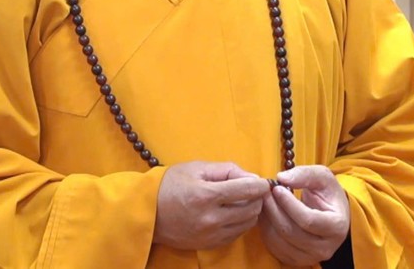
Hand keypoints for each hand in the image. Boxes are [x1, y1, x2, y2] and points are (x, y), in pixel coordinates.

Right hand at [153, 161, 270, 249]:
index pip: (247, 190)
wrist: (148, 213)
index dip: (261, 185)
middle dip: (257, 198)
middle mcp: (210, 218)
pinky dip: (241, 222)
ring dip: (251, 211)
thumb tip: (251, 178)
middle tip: (253, 189)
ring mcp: (211, 234)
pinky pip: (237, 234)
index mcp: (206, 195)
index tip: (265, 182)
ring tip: (243, 200)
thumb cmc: (170, 185)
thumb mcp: (196, 168)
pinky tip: (233, 212)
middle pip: (252, 209)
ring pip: (247, 223)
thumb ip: (226, 170)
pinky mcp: (209, 244)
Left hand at [258, 165, 350, 265]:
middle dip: (274, 210)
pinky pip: (275, 249)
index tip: (277, 188)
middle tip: (265, 193)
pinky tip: (266, 215)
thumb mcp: (322, 176)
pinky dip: (266, 231)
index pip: (307, 220)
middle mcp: (326, 247)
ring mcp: (311, 257)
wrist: (331, 213)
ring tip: (264, 202)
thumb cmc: (327, 193)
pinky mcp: (297, 260)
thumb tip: (282, 178)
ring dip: (267, 220)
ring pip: (280, 242)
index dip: (288, 204)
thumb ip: (304, 174)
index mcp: (337, 226)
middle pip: (291, 232)